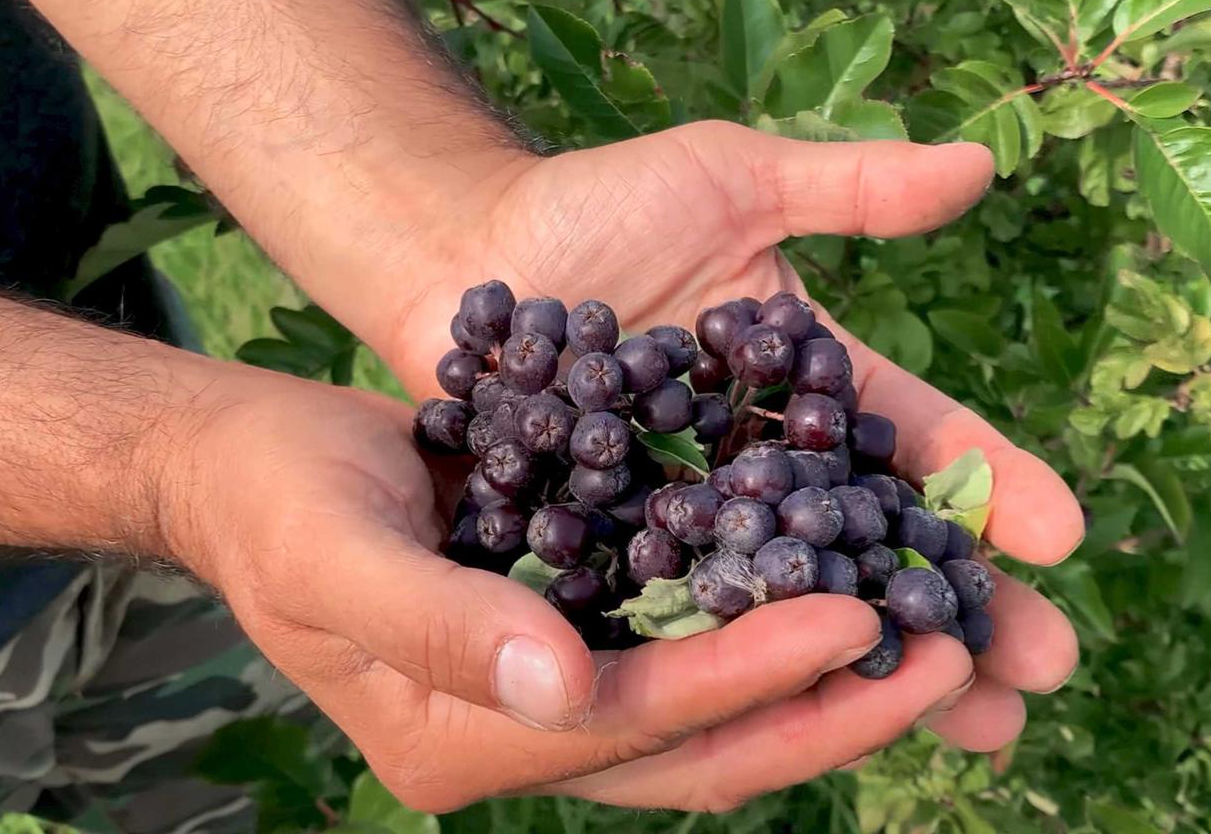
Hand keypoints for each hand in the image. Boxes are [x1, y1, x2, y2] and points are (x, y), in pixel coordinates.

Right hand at [165, 363, 896, 812]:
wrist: (258, 466)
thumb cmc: (277, 505)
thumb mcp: (332, 558)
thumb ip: (436, 628)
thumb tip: (560, 689)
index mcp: (467, 745)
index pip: (638, 729)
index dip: (751, 680)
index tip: (859, 624)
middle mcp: (531, 732)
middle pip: (703, 743)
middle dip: (830, 706)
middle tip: (952, 655)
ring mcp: (561, 684)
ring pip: (716, 703)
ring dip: (823, 673)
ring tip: (933, 625)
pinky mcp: (580, 623)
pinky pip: (693, 635)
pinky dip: (768, 613)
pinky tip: (842, 565)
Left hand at [367, 122, 1080, 804]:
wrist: (460, 245)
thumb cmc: (594, 205)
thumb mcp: (731, 178)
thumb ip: (848, 187)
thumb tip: (981, 163)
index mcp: (804, 384)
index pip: (911, 441)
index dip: (985, 481)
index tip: (1060, 534)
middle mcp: (758, 460)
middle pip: (870, 539)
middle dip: (955, 601)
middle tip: (1040, 671)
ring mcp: (687, 512)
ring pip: (789, 593)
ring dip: (868, 653)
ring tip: (956, 720)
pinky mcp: (610, 547)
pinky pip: (678, 602)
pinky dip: (732, 648)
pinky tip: (786, 706)